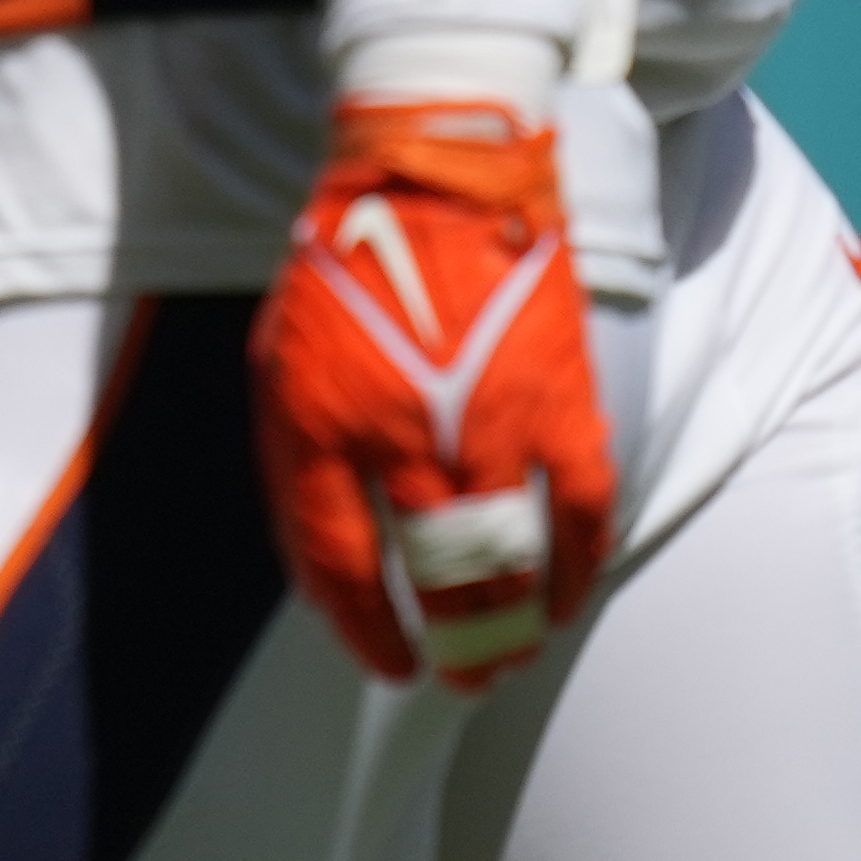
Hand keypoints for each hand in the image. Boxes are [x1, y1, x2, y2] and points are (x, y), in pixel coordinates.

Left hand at [249, 98, 615, 687]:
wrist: (430, 180)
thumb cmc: (346, 276)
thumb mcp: (280, 367)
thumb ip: (297, 464)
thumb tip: (325, 565)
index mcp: (321, 425)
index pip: (340, 564)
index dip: (366, 630)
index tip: (389, 664)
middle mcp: (405, 436)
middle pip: (438, 580)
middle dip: (455, 647)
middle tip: (464, 680)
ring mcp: (488, 422)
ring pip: (512, 563)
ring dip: (515, 627)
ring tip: (510, 659)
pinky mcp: (558, 403)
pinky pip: (580, 512)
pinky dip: (577, 568)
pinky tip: (567, 599)